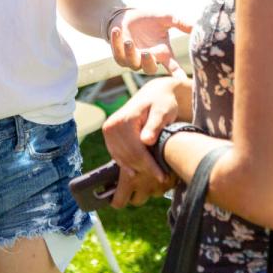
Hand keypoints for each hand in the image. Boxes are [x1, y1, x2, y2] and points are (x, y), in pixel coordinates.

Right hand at [103, 78, 182, 206]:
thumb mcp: (163, 111)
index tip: (162, 176)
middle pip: (128, 157)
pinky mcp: (109, 136)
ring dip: (138, 168)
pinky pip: (118, 156)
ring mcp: (108, 132)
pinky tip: (140, 170)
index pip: (136, 151)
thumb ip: (155, 125)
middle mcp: (111, 126)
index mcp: (123, 120)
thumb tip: (146, 140)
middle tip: (162, 177)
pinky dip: (129, 164)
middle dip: (145, 169)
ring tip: (155, 174)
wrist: (154, 94)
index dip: (150, 166)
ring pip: (123, 159)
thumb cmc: (162, 103)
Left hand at [108, 9, 191, 75]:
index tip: (183, 80)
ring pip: (133, 63)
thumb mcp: (166, 19)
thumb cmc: (148, 19)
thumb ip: (181, 24)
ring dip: (130, 53)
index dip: (178, 74)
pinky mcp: (120, 56)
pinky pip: (118, 54)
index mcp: (162, 54)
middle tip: (147, 53)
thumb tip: (198, 26)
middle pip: (150, 69)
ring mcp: (134, 60)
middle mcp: (149, 59)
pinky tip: (117, 31)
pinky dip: (116, 43)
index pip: (173, 67)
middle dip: (148, 62)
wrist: (126, 17)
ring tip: (128, 41)